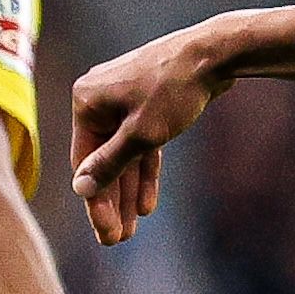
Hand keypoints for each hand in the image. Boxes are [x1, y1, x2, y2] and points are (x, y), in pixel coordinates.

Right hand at [71, 31, 226, 244]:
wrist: (213, 54)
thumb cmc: (174, 89)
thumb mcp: (141, 134)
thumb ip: (110, 163)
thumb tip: (80, 188)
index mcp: (86, 102)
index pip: (85, 163)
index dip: (96, 202)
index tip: (107, 234)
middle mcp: (99, 99)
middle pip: (103, 161)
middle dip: (113, 201)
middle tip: (118, 239)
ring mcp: (124, 100)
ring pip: (124, 155)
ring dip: (128, 190)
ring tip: (133, 227)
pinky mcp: (148, 103)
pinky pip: (141, 143)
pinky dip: (145, 170)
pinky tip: (147, 203)